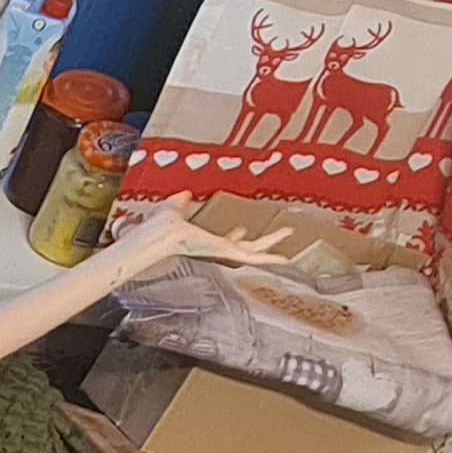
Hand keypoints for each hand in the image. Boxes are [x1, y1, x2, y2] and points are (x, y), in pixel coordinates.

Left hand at [100, 196, 293, 279]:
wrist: (163, 231)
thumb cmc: (162, 224)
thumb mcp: (174, 207)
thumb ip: (181, 201)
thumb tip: (186, 194)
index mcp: (205, 241)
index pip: (224, 240)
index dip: (234, 235)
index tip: (241, 228)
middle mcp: (215, 249)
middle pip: (246, 247)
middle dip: (262, 242)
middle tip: (280, 234)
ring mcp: (222, 252)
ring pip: (254, 251)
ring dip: (272, 244)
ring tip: (290, 236)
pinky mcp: (227, 253)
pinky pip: (252, 257)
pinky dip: (269, 258)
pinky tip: (284, 259)